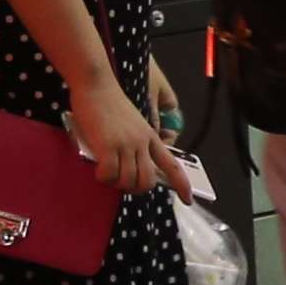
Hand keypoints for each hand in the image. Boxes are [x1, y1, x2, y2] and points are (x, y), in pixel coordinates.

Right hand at [67, 71, 175, 196]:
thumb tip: (130, 168)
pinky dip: (103, 178)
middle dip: (135, 188)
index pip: (173, 165)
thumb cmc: (110, 103)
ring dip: (117, 184)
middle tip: (122, 183)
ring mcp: (127, 144)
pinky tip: (98, 171)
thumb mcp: (132, 123)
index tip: (187, 200)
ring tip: (107, 173)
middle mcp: (143, 142)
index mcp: (151, 137)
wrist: (97, 84)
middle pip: (147, 180)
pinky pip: (109, 175)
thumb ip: (136, 143)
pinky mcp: (109, 146)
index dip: (182, 185)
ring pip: (129, 181)